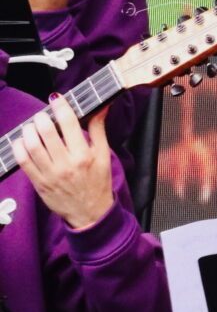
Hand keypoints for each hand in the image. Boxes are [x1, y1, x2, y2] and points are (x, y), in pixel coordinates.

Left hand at [18, 96, 114, 229]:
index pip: (69, 123)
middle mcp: (67, 164)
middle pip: (46, 132)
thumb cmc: (98, 183)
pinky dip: (18, 148)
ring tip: (31, 127)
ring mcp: (51, 174)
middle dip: (41, 118)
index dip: (61, 107)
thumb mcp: (103, 156)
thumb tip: (101, 107)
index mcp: (84, 155)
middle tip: (42, 115)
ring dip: (28, 131)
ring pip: (32, 146)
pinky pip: (23, 162)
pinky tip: (21, 142)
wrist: (90, 213)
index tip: (56, 99)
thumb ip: (99, 130)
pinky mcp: (39, 183)